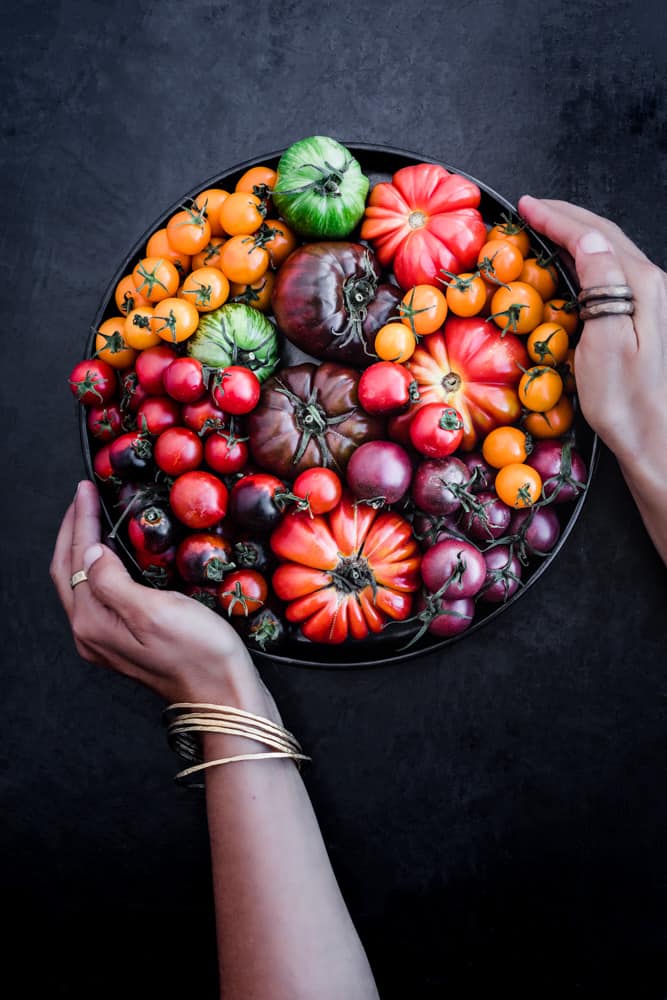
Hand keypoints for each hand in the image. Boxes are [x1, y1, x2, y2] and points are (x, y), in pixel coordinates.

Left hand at [50, 480, 275, 711]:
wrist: (224, 695)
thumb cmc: (198, 653)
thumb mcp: (154, 611)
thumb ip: (113, 581)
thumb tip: (91, 551)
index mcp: (92, 623)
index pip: (75, 559)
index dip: (80, 521)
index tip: (86, 489)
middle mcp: (91, 633)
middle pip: (69, 571)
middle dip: (74, 530)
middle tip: (85, 496)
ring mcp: (107, 640)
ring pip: (82, 583)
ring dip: (84, 546)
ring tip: (94, 517)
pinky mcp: (126, 642)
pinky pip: (101, 595)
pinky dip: (101, 566)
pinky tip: (115, 556)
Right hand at [517, 196, 666, 470]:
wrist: (654, 435)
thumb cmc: (625, 400)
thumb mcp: (606, 341)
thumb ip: (602, 283)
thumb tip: (588, 239)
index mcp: (641, 285)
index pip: (592, 237)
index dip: (557, 217)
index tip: (526, 207)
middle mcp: (651, 284)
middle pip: (604, 236)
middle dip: (565, 216)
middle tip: (531, 208)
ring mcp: (650, 299)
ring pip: (608, 250)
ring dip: (574, 233)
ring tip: (545, 226)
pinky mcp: (643, 316)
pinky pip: (610, 271)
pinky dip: (584, 257)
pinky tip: (570, 263)